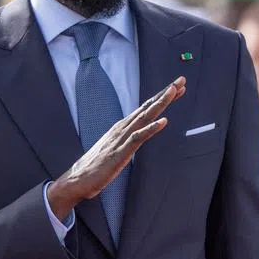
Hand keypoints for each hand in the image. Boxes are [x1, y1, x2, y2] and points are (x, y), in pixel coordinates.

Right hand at [47, 76, 185, 220]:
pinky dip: (152, 128)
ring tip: (174, 91)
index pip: (144, 109)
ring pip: (144, 117)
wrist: (78, 179)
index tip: (176, 88)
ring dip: (160, 103)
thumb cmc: (96, 166)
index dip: (161, 98)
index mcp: (122, 128)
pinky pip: (139, 138)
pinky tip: (163, 121)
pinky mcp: (121, 152)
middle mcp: (122, 128)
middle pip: (147, 107)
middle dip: (164, 94)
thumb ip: (124, 140)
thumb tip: (134, 137)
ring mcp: (121, 138)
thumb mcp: (114, 149)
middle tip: (180, 80)